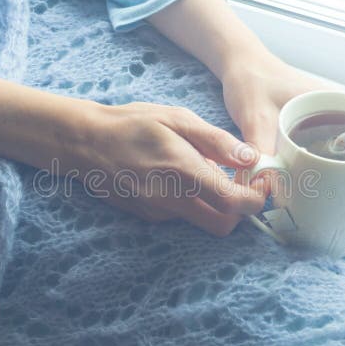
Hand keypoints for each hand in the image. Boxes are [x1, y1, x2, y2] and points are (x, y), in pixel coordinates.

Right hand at [0, 76, 267, 236]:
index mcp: (185, 174)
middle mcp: (174, 201)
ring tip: (209, 171)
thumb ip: (216, 141)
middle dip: (240, 211)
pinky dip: (193, 201)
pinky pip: (182, 215)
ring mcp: (159, 212)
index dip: (256, 199)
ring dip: (216, 205)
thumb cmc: (132, 124)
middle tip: (240, 183)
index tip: (260, 183)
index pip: (236, 205)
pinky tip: (183, 176)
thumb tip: (251, 157)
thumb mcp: (177, 119)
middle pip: (224, 226)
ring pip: (203, 221)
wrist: (84, 142)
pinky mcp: (148, 215)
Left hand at [220, 51, 344, 237]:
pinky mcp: (313, 134)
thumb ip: (260, 148)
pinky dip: (339, 179)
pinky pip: (334, 159)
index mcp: (336, 104)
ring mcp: (328, 125)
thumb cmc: (252, 83)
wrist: (242, 66)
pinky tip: (337, 201)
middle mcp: (338, 114)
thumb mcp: (254, 115)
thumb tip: (266, 188)